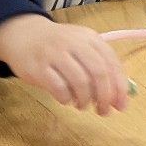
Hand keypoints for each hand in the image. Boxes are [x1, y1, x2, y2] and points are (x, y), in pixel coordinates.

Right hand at [0, 14, 128, 114]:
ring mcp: (55, 54)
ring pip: (79, 81)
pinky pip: (58, 86)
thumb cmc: (60, 48)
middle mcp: (75, 43)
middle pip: (98, 72)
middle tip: (104, 111)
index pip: (112, 63)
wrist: (24, 35)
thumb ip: (101, 69)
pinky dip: (66, 98)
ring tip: (83, 105)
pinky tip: (66, 99)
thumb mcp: (83, 49)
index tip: (121, 105)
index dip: (119, 87)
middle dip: (105, 96)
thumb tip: (118, 99)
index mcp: (91, 38)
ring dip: (85, 99)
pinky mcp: (38, 67)